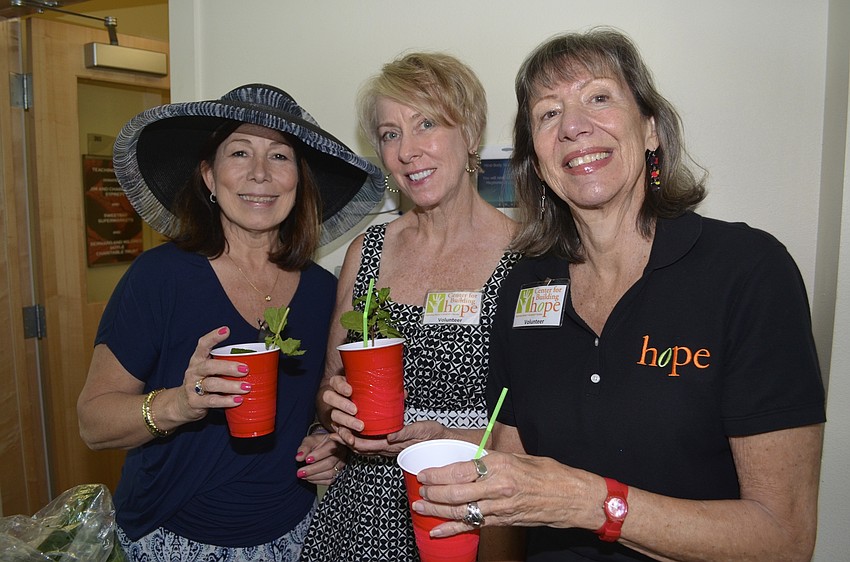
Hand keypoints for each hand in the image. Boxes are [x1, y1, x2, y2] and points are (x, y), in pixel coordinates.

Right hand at [176, 326, 252, 422]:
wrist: (181, 404)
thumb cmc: (202, 383)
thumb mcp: (209, 371)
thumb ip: (224, 365)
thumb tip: (255, 361)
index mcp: (198, 360)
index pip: (203, 345)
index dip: (213, 337)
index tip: (226, 330)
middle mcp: (194, 371)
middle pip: (209, 366)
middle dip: (228, 367)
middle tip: (245, 369)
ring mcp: (192, 387)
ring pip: (212, 384)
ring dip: (231, 385)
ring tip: (246, 387)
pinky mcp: (194, 402)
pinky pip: (211, 401)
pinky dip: (226, 401)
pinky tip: (237, 400)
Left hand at [296, 431, 348, 485]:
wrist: (325, 446)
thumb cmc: (317, 442)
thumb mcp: (310, 440)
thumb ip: (304, 447)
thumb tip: (299, 458)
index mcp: (336, 441)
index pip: (330, 448)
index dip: (318, 455)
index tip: (306, 460)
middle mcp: (341, 453)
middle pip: (330, 463)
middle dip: (313, 469)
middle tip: (300, 472)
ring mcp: (341, 464)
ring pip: (330, 473)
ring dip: (314, 476)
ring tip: (302, 476)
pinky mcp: (339, 473)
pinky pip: (330, 480)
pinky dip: (318, 481)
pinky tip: (309, 478)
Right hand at [320, 374, 390, 453]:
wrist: (366, 411)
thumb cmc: (372, 396)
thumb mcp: (379, 391)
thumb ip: (389, 391)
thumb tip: (403, 393)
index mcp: (344, 384)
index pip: (335, 382)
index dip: (340, 386)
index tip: (350, 390)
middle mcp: (337, 398)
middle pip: (330, 398)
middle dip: (342, 404)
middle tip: (355, 410)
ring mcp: (337, 412)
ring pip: (334, 415)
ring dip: (346, 422)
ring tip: (360, 426)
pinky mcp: (340, 425)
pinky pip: (339, 431)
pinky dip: (345, 436)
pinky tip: (351, 439)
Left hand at [413, 451, 594, 536]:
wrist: (573, 498)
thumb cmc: (550, 474)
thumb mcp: (520, 457)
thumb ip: (494, 459)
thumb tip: (471, 458)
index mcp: (501, 466)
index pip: (460, 470)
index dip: (438, 473)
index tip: (424, 473)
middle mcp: (498, 488)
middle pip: (456, 492)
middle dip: (433, 493)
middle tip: (419, 490)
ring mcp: (500, 508)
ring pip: (461, 511)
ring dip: (437, 511)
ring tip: (420, 507)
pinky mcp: (503, 522)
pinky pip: (473, 526)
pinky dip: (453, 529)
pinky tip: (438, 530)